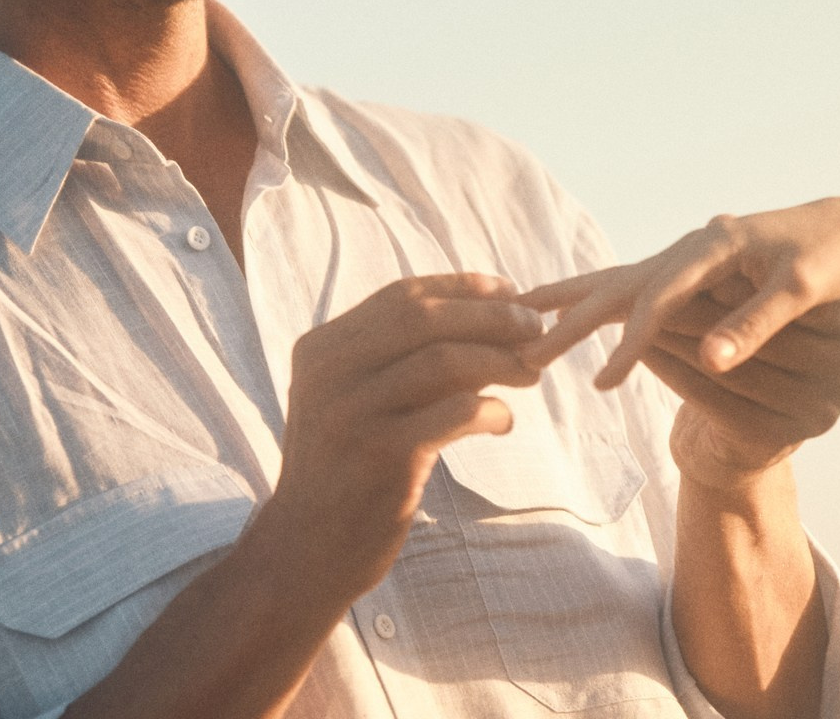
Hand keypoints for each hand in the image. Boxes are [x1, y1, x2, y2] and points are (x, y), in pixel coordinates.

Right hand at [257, 273, 544, 605]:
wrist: (304, 552)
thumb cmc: (347, 472)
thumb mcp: (360, 404)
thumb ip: (407, 362)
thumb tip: (494, 322)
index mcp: (322, 349)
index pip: (402, 295)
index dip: (463, 288)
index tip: (510, 292)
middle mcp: (330, 372)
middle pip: (424, 317)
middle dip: (490, 316)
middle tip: (536, 328)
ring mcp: (352, 413)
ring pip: (444, 359)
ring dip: (500, 360)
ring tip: (531, 374)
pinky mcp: (381, 455)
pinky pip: (455, 413)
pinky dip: (492, 409)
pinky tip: (504, 422)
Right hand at [520, 194, 839, 387]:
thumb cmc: (834, 256)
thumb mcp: (802, 291)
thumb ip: (755, 325)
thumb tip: (711, 362)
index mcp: (715, 245)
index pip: (660, 299)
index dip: (631, 341)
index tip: (604, 379)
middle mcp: (694, 244)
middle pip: (623, 284)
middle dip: (573, 317)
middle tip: (526, 350)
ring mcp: (692, 252)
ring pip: (622, 280)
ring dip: (576, 303)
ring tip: (526, 316)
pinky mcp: (697, 264)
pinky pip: (641, 285)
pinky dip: (607, 300)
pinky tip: (580, 310)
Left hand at [649, 280, 839, 489]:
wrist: (739, 444)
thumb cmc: (752, 349)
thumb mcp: (762, 304)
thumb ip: (749, 278)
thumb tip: (717, 219)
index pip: (785, 298)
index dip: (732, 284)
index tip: (686, 262)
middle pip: (757, 334)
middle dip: (696, 310)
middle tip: (647, 288)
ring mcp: (818, 409)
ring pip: (732, 366)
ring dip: (676, 338)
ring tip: (634, 316)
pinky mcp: (782, 441)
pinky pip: (717, 401)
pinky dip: (674, 372)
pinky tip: (644, 352)